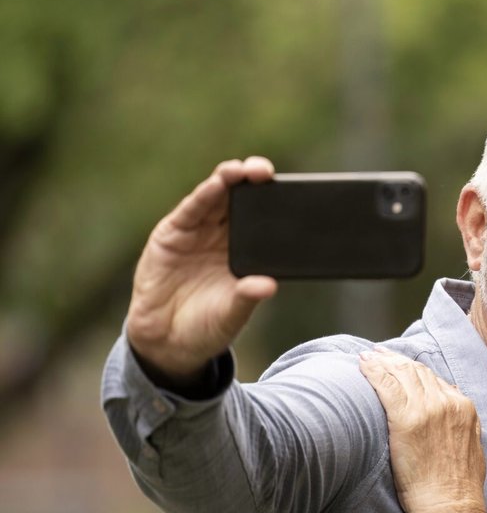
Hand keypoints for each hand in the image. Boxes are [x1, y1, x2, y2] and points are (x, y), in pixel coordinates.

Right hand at [126, 157, 278, 386]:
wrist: (168, 342)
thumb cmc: (208, 325)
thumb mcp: (233, 314)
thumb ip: (247, 297)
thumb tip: (268, 286)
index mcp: (245, 251)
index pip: (262, 219)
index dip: (274, 202)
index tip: (293, 191)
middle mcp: (222, 236)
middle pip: (240, 200)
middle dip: (252, 182)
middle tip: (264, 172)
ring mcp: (197, 233)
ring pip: (215, 198)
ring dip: (227, 180)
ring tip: (240, 170)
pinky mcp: (171, 235)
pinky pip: (190, 211)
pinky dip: (203, 196)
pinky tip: (215, 185)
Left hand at [358, 349, 486, 512]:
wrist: (449, 505)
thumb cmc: (457, 487)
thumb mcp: (471, 448)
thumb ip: (462, 425)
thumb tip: (452, 413)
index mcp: (464, 408)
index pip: (435, 379)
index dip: (415, 370)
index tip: (401, 366)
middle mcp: (447, 402)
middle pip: (417, 371)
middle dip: (396, 361)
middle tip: (379, 354)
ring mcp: (426, 409)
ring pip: (401, 373)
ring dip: (382, 362)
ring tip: (368, 357)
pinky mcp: (405, 419)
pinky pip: (386, 385)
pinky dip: (373, 371)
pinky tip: (361, 364)